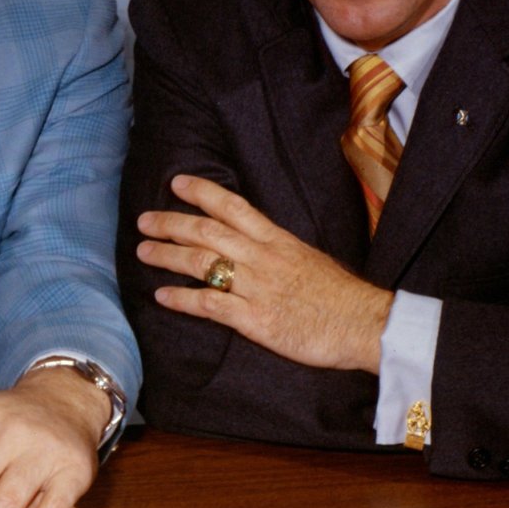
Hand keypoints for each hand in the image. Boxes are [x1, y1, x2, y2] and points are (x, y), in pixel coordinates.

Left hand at [136, 175, 392, 372]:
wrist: (365, 324)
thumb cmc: (341, 296)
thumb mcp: (308, 258)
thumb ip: (278, 251)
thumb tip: (253, 245)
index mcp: (278, 239)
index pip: (233, 206)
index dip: (201, 192)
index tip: (177, 183)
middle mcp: (262, 257)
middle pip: (207, 231)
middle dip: (171, 223)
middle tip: (144, 221)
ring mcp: (257, 287)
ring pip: (202, 263)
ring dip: (167, 256)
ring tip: (143, 252)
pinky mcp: (255, 319)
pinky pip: (209, 305)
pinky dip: (181, 299)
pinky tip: (161, 296)